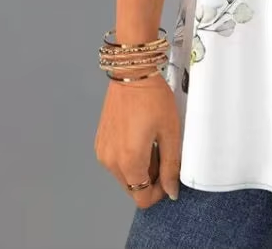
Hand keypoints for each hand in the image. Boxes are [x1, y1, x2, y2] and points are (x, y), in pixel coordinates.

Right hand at [94, 73, 181, 208]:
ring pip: (124, 175)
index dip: (159, 192)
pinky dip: (129, 157)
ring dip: (140, 167)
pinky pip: (116, 161)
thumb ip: (171, 165)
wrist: (132, 73)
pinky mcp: (100, 142)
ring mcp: (102, 152)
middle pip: (132, 188)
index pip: (142, 198)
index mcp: (129, 161)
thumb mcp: (170, 132)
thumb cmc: (153, 99)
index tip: (169, 175)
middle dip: (151, 178)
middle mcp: (110, 161)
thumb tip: (171, 190)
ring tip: (151, 141)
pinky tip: (139, 136)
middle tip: (163, 152)